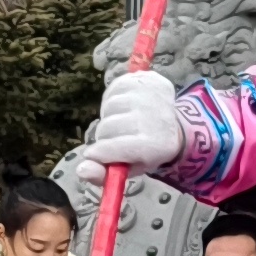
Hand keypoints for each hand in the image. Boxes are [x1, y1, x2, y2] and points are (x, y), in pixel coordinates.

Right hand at [58, 66, 182, 218]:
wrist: (174, 128)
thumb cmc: (147, 152)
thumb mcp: (129, 169)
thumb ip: (104, 175)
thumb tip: (81, 170)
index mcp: (153, 146)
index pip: (113, 147)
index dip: (99, 153)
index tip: (94, 154)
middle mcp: (153, 118)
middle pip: (108, 126)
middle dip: (104, 135)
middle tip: (112, 138)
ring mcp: (152, 96)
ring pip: (110, 105)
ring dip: (108, 115)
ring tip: (119, 122)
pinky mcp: (150, 80)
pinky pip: (116, 86)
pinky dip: (113, 98)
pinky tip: (123, 107)